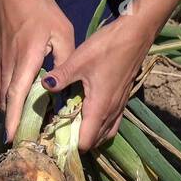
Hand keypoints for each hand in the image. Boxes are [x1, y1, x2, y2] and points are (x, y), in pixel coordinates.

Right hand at [0, 0, 73, 142]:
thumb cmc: (40, 10)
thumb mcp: (62, 32)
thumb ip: (65, 60)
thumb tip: (67, 87)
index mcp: (26, 59)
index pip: (17, 94)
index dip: (14, 118)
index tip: (13, 138)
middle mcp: (9, 64)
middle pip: (6, 101)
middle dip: (11, 123)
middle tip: (21, 142)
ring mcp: (0, 62)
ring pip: (0, 95)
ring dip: (8, 113)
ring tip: (19, 127)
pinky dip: (4, 99)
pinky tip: (13, 107)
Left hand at [40, 18, 152, 150]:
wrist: (135, 35)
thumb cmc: (107, 47)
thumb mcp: (79, 60)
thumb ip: (61, 76)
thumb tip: (44, 85)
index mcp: (99, 108)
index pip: (85, 143)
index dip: (70, 145)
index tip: (55, 136)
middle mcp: (111, 113)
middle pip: (94, 142)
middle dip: (77, 141)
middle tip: (59, 129)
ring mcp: (119, 108)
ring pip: (104, 134)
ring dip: (89, 134)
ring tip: (72, 125)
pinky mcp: (122, 101)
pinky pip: (111, 124)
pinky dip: (99, 126)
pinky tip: (88, 114)